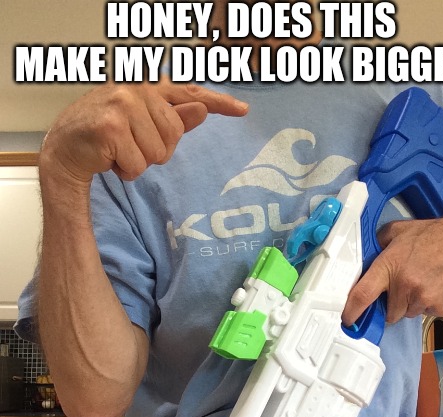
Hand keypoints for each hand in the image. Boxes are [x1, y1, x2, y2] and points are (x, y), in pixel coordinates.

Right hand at [40, 78, 248, 183]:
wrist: (66, 146)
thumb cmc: (107, 134)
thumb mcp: (143, 124)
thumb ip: (174, 117)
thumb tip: (202, 110)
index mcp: (148, 87)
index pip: (190, 93)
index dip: (219, 103)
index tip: (243, 111)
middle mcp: (137, 90)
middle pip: (175, 136)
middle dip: (156, 151)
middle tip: (131, 146)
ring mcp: (123, 106)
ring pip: (158, 154)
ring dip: (140, 163)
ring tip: (119, 151)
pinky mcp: (112, 128)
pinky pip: (139, 165)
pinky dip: (126, 171)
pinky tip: (109, 159)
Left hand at [342, 212, 442, 325]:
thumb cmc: (437, 236)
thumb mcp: (400, 231)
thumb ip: (378, 243)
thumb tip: (363, 256)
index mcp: (390, 265)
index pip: (363, 294)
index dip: (352, 310)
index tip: (347, 319)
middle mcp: (405, 285)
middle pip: (389, 312)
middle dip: (393, 303)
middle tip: (405, 284)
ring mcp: (424, 298)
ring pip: (408, 313)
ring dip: (412, 303)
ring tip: (424, 280)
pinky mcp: (440, 308)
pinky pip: (426, 313)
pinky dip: (429, 304)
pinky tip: (437, 285)